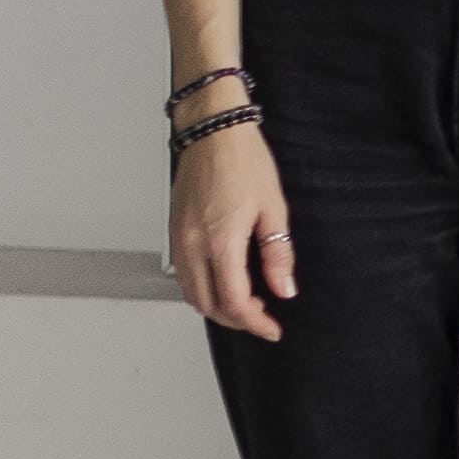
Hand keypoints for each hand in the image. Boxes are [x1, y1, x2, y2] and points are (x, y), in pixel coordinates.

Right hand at [171, 116, 296, 340]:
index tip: (272, 328)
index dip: (255, 323)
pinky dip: (202, 289)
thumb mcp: (273, 207)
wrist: (212, 131)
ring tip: (247, 301)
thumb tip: (284, 288)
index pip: (234, 302)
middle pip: (209, 306)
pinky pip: (183, 276)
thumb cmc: (242, 159)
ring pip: (191, 294)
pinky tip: (224, 281)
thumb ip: (278, 253)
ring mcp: (179, 240)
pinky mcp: (174, 232)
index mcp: (220, 241)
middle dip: (236, 320)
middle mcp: (193, 245)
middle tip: (262, 318)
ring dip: (217, 307)